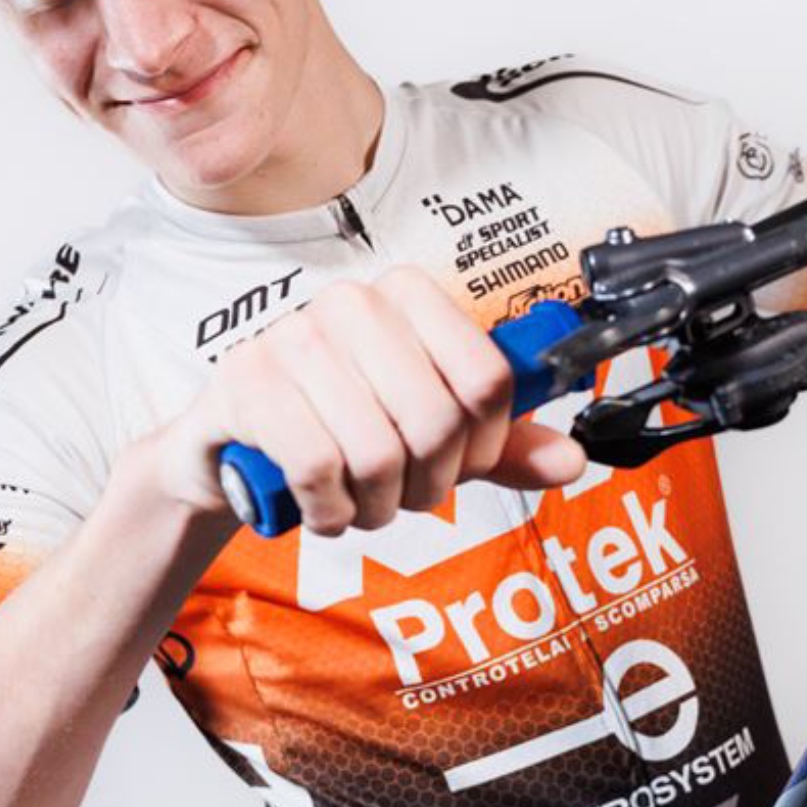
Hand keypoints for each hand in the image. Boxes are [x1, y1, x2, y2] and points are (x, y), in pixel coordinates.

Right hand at [154, 264, 586, 534]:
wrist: (234, 453)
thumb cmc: (340, 432)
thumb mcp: (428, 438)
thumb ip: (500, 448)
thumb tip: (572, 459)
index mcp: (409, 297)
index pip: (489, 379)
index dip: (485, 445)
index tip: (460, 466)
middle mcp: (354, 303)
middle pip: (439, 420)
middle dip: (429, 487)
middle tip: (404, 499)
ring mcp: (294, 337)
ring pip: (380, 451)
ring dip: (377, 506)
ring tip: (360, 503)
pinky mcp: (248, 382)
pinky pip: (320, 466)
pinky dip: (330, 510)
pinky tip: (322, 506)